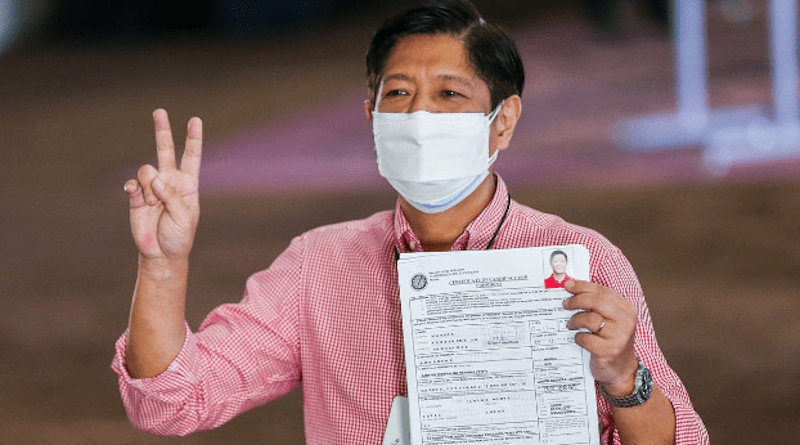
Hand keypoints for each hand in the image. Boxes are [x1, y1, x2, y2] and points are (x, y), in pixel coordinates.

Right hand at [124, 109, 201, 260]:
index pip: (192, 156)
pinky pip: (132, 184)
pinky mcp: (136, 195)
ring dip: (149, 189)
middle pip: (165, 150)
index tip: (195, 120)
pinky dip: (134, 190)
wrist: (161, 253)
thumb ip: (171, 197)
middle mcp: (170, 181)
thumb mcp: (183, 217)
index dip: (193, 138)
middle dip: (162, 130)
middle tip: (159, 111)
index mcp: (188, 184)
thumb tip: (156, 179)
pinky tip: (136, 197)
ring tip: (152, 206)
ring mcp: (152, 187)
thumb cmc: (179, 236)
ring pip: (146, 171)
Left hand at [562, 280, 638, 395]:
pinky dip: (578, 338)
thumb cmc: (611, 341)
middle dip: (577, 300)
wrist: (621, 369)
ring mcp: (619, 336)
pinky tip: (580, 339)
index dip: (583, 286)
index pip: (602, 291)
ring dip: (575, 321)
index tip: (567, 285)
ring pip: (589, 319)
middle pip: (596, 301)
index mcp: (626, 309)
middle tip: (565, 304)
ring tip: (571, 325)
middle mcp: (626, 321)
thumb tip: (571, 287)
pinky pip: (585, 338)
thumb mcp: (610, 320)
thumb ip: (596, 305)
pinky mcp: (609, 351)